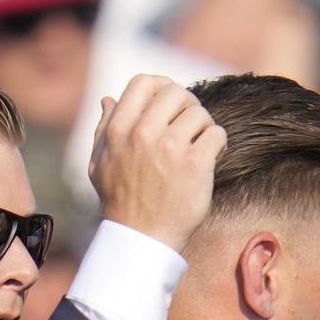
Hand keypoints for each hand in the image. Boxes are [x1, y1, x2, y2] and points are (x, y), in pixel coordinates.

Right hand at [88, 74, 226, 252]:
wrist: (143, 237)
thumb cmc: (122, 201)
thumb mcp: (100, 163)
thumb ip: (104, 129)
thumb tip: (108, 98)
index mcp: (119, 129)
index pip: (144, 82)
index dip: (163, 86)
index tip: (172, 103)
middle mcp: (143, 133)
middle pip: (177, 93)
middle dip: (189, 105)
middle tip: (192, 125)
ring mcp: (170, 148)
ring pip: (200, 114)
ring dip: (205, 127)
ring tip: (200, 145)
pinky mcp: (195, 164)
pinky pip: (216, 134)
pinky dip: (219, 143)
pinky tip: (211, 157)